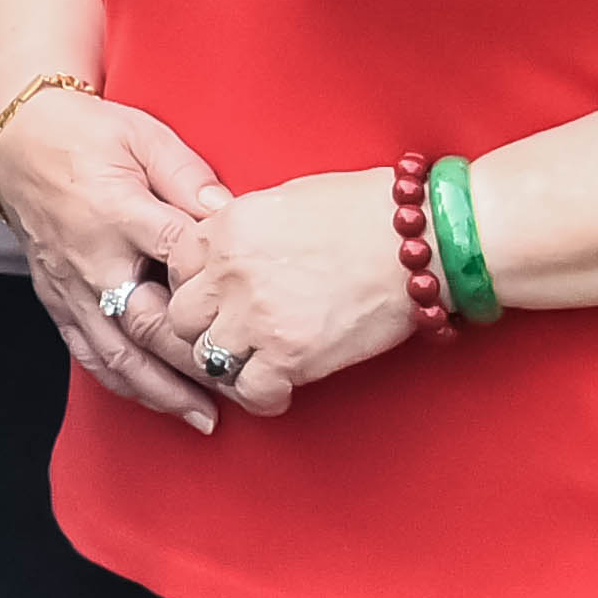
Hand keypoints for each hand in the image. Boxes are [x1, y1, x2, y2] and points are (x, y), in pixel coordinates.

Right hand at [0, 87, 233, 429]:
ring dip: (163, 391)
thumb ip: (187, 175)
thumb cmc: (87, 135)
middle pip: (149, 325)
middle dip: (198, 363)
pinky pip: (88, 354)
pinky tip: (154, 400)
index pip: (175, 255)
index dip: (215, 285)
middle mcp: (92, 259)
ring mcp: (71, 287)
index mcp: (117, 211)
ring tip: (205, 416)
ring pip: (118, 355)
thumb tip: (228, 211)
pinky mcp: (57, 300)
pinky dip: (122, 384)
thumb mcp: (143, 136)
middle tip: (246, 387)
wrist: (17, 142)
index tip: (256, 309)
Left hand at [147, 163, 429, 414]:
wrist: (421, 238)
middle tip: (231, 336)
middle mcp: (231, 272)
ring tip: (254, 365)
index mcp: (227, 227)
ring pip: (207, 359)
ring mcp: (257, 317)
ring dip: (229, 366)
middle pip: (182, 317)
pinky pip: (250, 393)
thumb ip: (243, 227)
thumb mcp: (285, 199)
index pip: (175, 266)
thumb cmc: (365, 211)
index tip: (216, 298)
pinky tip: (280, 389)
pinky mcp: (290, 355)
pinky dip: (262, 398)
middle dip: (204, 328)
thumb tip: (226, 247)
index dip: (196, 285)